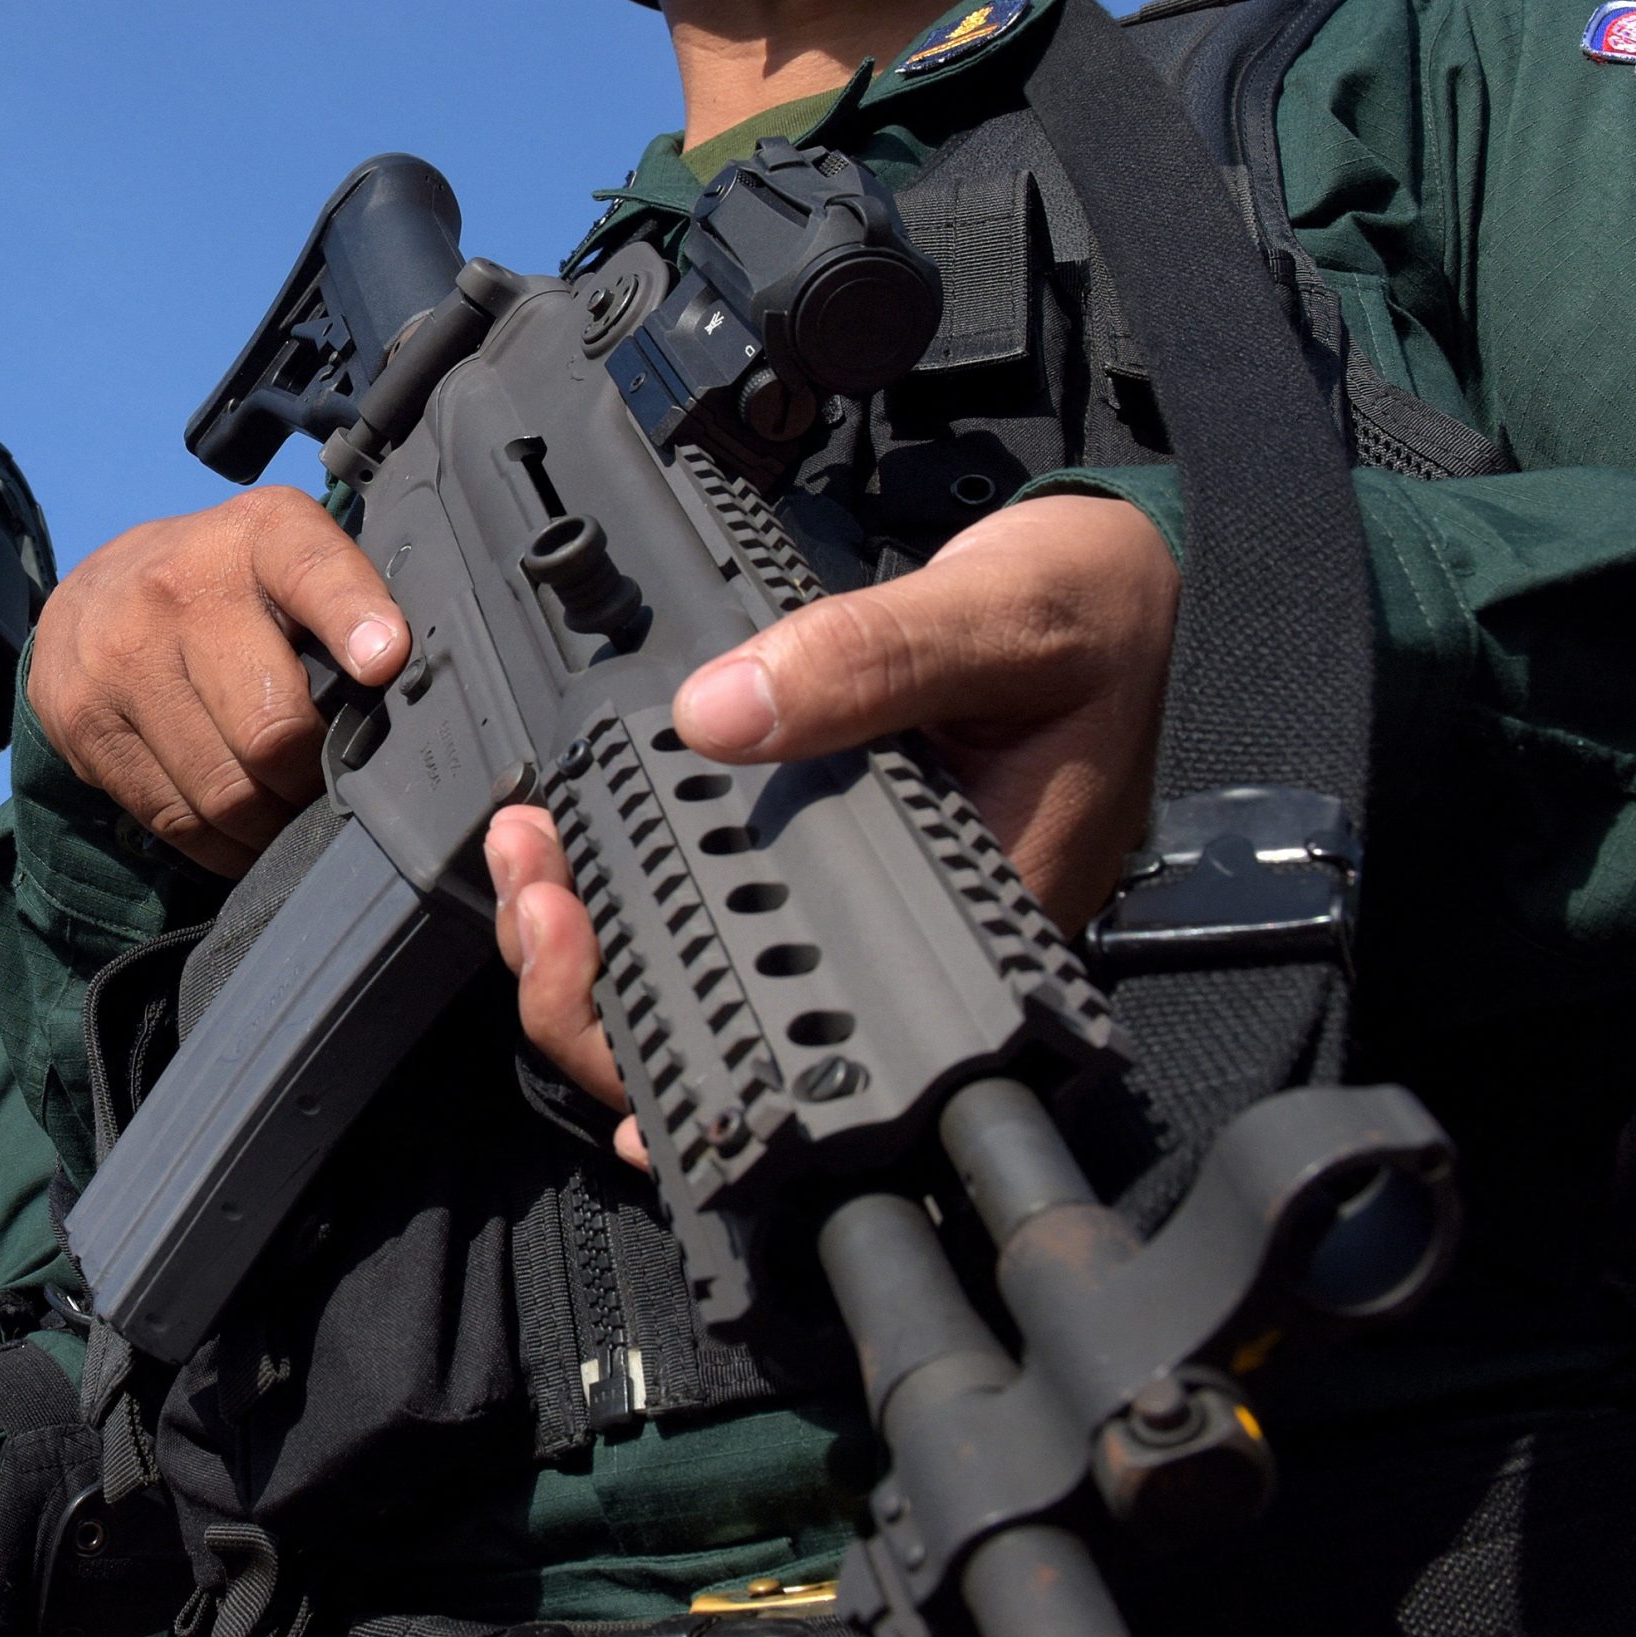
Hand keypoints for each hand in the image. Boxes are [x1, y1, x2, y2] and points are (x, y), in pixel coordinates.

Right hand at [25, 487, 409, 874]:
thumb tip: (401, 687)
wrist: (90, 596)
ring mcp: (121, 660)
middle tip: (327, 788)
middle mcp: (177, 589)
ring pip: (224, 790)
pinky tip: (240, 832)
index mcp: (254, 537)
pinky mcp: (82, 723)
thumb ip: (345, 606)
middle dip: (312, 779)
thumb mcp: (284, 560)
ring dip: (270, 824)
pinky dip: (221, 844)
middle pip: (272, 728)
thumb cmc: (220, 586)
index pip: (312, 570)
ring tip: (285, 814)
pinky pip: (173, 817)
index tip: (384, 662)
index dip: (354, 618)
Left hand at [484, 494, 1178, 1149]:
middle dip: (597, 1001)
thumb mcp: (993, 620)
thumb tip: (718, 714)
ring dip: (592, 951)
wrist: (1103, 585)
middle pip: (730, 1050)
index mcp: (978, 930)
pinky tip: (567, 851)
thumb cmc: (1085, 616)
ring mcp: (858, 920)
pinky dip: (625, 900)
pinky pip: (710, 922)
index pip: (811, 1049)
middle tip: (539, 898)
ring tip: (532, 860)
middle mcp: (909, 953)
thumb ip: (870, 661)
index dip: (678, 1047)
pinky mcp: (821, 872)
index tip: (586, 962)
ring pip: (702, 995)